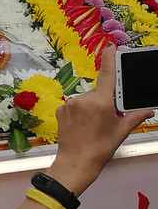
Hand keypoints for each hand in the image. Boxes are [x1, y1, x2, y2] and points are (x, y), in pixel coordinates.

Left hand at [48, 46, 152, 195]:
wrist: (76, 162)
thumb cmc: (99, 148)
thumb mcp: (121, 131)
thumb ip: (135, 116)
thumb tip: (148, 110)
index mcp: (102, 102)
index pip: (108, 74)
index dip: (110, 58)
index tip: (111, 46)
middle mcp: (84, 99)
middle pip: (99, 92)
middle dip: (104, 100)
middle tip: (106, 118)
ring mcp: (71, 104)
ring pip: (86, 99)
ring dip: (91, 107)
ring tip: (92, 125)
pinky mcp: (61, 109)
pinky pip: (74, 105)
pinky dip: (79, 111)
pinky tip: (81, 125)